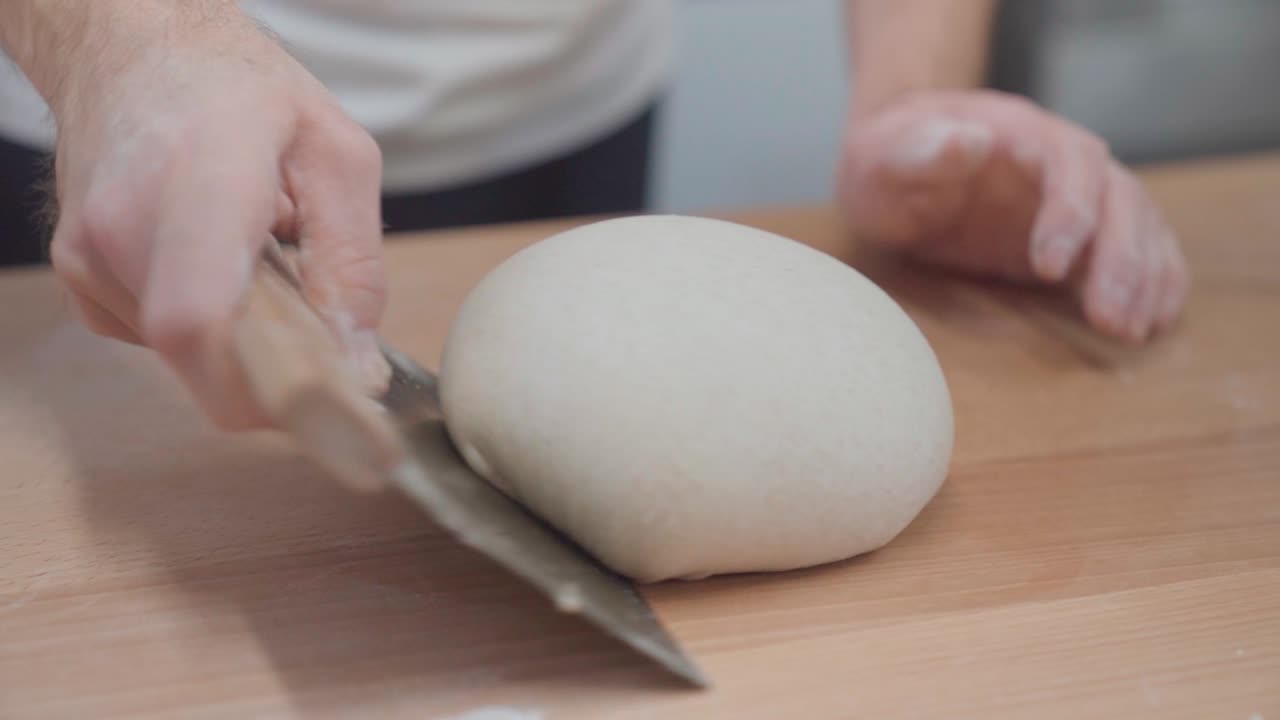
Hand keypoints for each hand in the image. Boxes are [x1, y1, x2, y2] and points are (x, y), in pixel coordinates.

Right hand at [46, 4, 387, 427]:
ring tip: (259, 260)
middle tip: (322, 328)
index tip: (335, 398)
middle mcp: (124, 228)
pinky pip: (162, 343)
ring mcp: (90, 258)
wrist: (131, 50)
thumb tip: (358, 364)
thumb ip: (354, 263)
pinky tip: (218, 260)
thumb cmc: (240, 91)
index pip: (200, 320)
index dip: (266, 385)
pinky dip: (210, 324)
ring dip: (245, 338)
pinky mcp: (81, 280)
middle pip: (205, 359)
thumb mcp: (336, 155)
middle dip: (279, 371)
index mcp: (197, 180)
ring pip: (190, 359)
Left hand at [836, 89, 1189, 342]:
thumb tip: (969, 140)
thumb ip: (919, 151)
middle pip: (1119, 198)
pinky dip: (1155, 281)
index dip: (1069, 212)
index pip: (1068, 163)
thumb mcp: (885, 156)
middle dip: (1121, 259)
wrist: (899, 161)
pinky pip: (1137, 248)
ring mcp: (1079, 195)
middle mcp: (1064, 158)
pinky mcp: (1083, 233)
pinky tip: (1154, 320)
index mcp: (1021, 132)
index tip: (1048, 268)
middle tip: (1111, 320)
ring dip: (1144, 278)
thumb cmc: (888, 160)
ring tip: (1132, 331)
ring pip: (1138, 225)